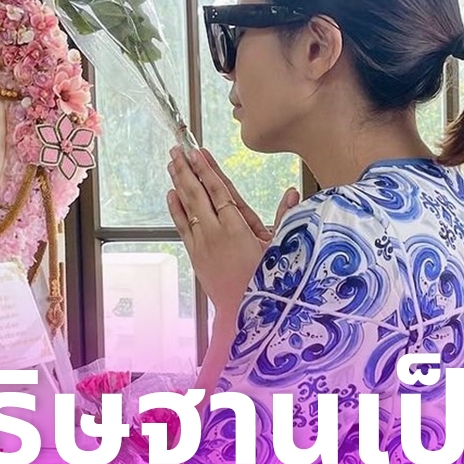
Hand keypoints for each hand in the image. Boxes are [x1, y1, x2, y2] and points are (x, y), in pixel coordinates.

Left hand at [167, 148, 297, 313]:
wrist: (245, 314)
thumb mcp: (282, 249)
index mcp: (237, 229)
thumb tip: (293, 192)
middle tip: (177, 149)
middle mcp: (215, 234)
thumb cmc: (267, 283)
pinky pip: (182, 226)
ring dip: (178, 183)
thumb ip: (286, 216)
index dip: (207, 170)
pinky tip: (171, 195)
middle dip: (186, 169)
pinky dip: (176, 209)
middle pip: (197, 194)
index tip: (198, 153)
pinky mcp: (196, 255)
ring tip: (171, 163)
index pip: (219, 191)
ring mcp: (202, 244)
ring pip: (186, 207)